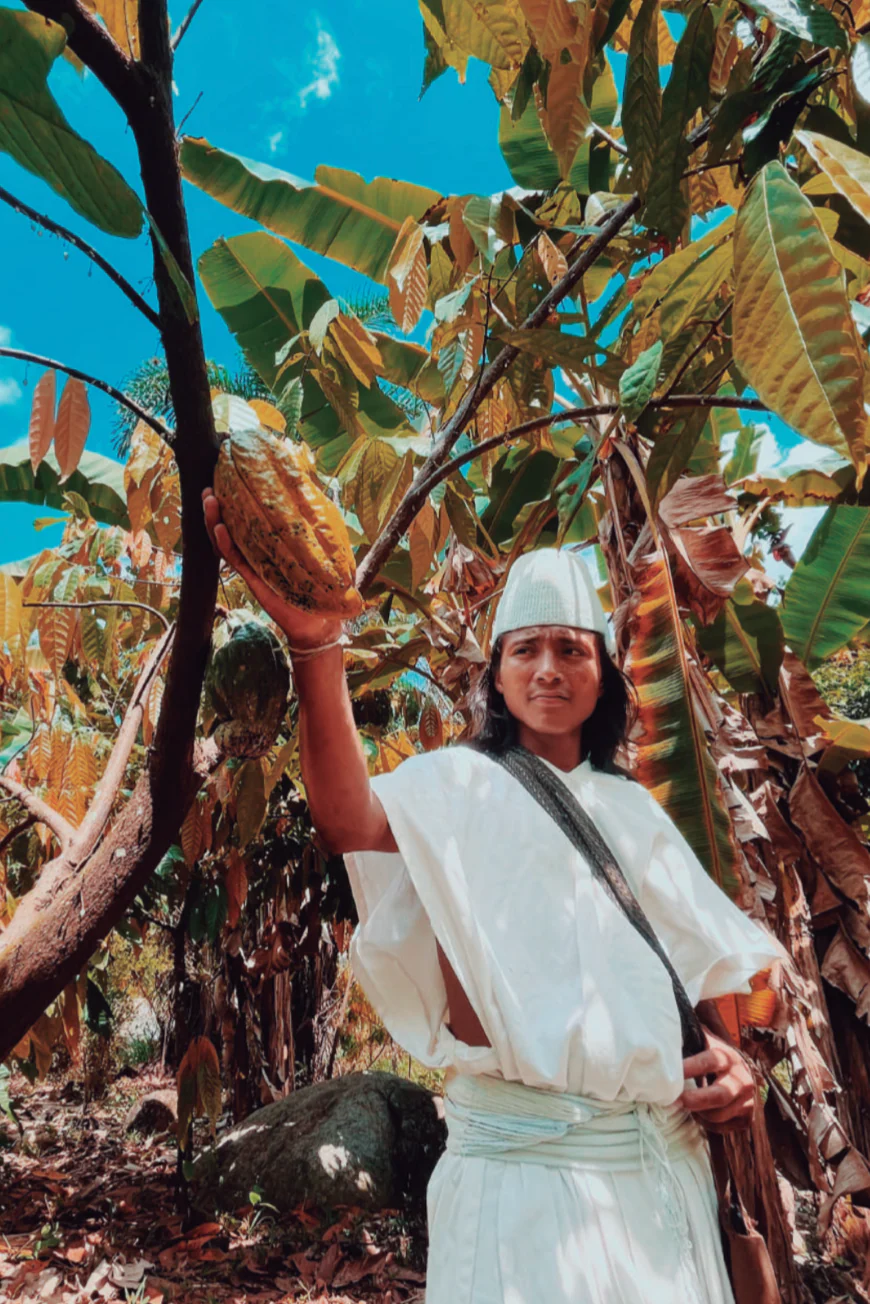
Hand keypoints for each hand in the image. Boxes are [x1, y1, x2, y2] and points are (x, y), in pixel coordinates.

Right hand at [202, 488, 342, 650]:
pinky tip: (219, 529)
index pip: (247, 517)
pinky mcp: (253, 578)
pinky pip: (235, 560)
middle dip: (216, 507)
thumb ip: (314, 523)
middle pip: (229, 525)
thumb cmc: (319, 583)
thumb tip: (317, 492)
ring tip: (209, 501)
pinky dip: (225, 545)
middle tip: (208, 488)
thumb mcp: (320, 547)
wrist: (318, 619)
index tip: (225, 479)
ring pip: (226, 541)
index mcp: (269, 541)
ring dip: (214, 521)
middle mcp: (256, 551)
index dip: (233, 500)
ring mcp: (252, 564)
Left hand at [679, 1031, 755, 1132]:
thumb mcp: (704, 1044)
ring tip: (686, 1106)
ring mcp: (747, 1100)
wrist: (741, 1070)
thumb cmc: (713, 1057)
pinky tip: (701, 1114)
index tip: (672, 1074)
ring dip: (699, 1113)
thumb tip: (661, 1042)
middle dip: (695, 1100)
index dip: (690, 1068)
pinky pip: (724, 1127)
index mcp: (728, 1057)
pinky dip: (708, 1124)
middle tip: (675, 1101)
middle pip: (720, 1095)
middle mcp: (741, 1079)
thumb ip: (687, 1043)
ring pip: (719, 1115)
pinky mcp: (747, 1117)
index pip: (710, 1062)